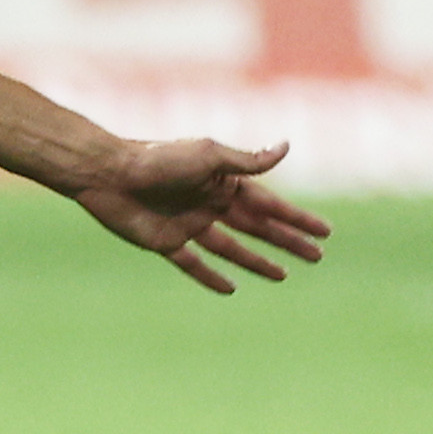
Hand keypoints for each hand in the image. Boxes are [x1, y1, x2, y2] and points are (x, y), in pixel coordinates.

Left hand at [68, 138, 332, 294]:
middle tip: (316, 257)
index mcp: (223, 182)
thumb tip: (286, 146)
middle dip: (287, 241)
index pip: (270, 205)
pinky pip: (192, 263)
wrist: (107, 173)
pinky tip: (230, 287)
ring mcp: (187, 224)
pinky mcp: (164, 242)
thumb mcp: (208, 156)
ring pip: (231, 248)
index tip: (325, 232)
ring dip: (257, 261)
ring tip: (283, 275)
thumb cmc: (159, 159)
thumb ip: (246, 160)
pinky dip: (210, 276)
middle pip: (256, 228)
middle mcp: (208, 203)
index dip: (297, 218)